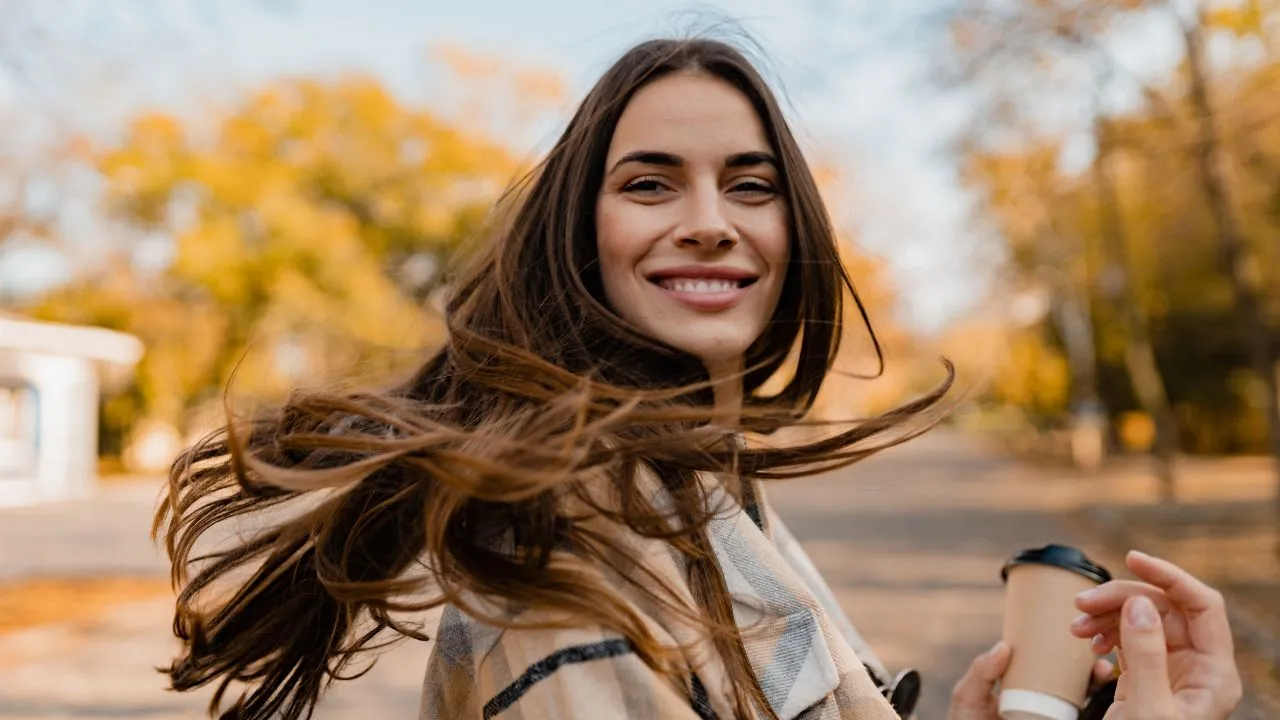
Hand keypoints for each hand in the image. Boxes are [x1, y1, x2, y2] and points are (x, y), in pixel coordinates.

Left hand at [947, 641, 1113, 719]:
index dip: (1068, 652)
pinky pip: (1084, 717)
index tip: (1081, 639)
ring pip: (1084, 698)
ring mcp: (1052, 716)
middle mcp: (1043, 701)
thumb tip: (1004, 646)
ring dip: (1099, 684)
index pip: (1049, 664)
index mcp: (1023, 685)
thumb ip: (981, 672)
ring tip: (1103, 673)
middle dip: (1092, 668)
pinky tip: (1107, 700)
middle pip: (1074, 680)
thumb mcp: (969, 696)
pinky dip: (1100, 709)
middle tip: (1100, 660)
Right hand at [1070, 550, 1242, 719]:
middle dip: (1122, 597)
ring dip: (1107, 614)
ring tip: (1076, 624)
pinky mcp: (1148, 678)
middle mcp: (1198, 668)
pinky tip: (1087, 640)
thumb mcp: (1147, 710)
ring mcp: (1173, 672)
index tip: (1132, 558)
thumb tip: (1141, 603)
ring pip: (1143, 619)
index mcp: (1215, 674)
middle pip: (1165, 608)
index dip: (1170, 575)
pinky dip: (1105, 632)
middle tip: (1081, 604)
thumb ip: (1147, 655)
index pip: (1202, 605)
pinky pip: (1129, 639)